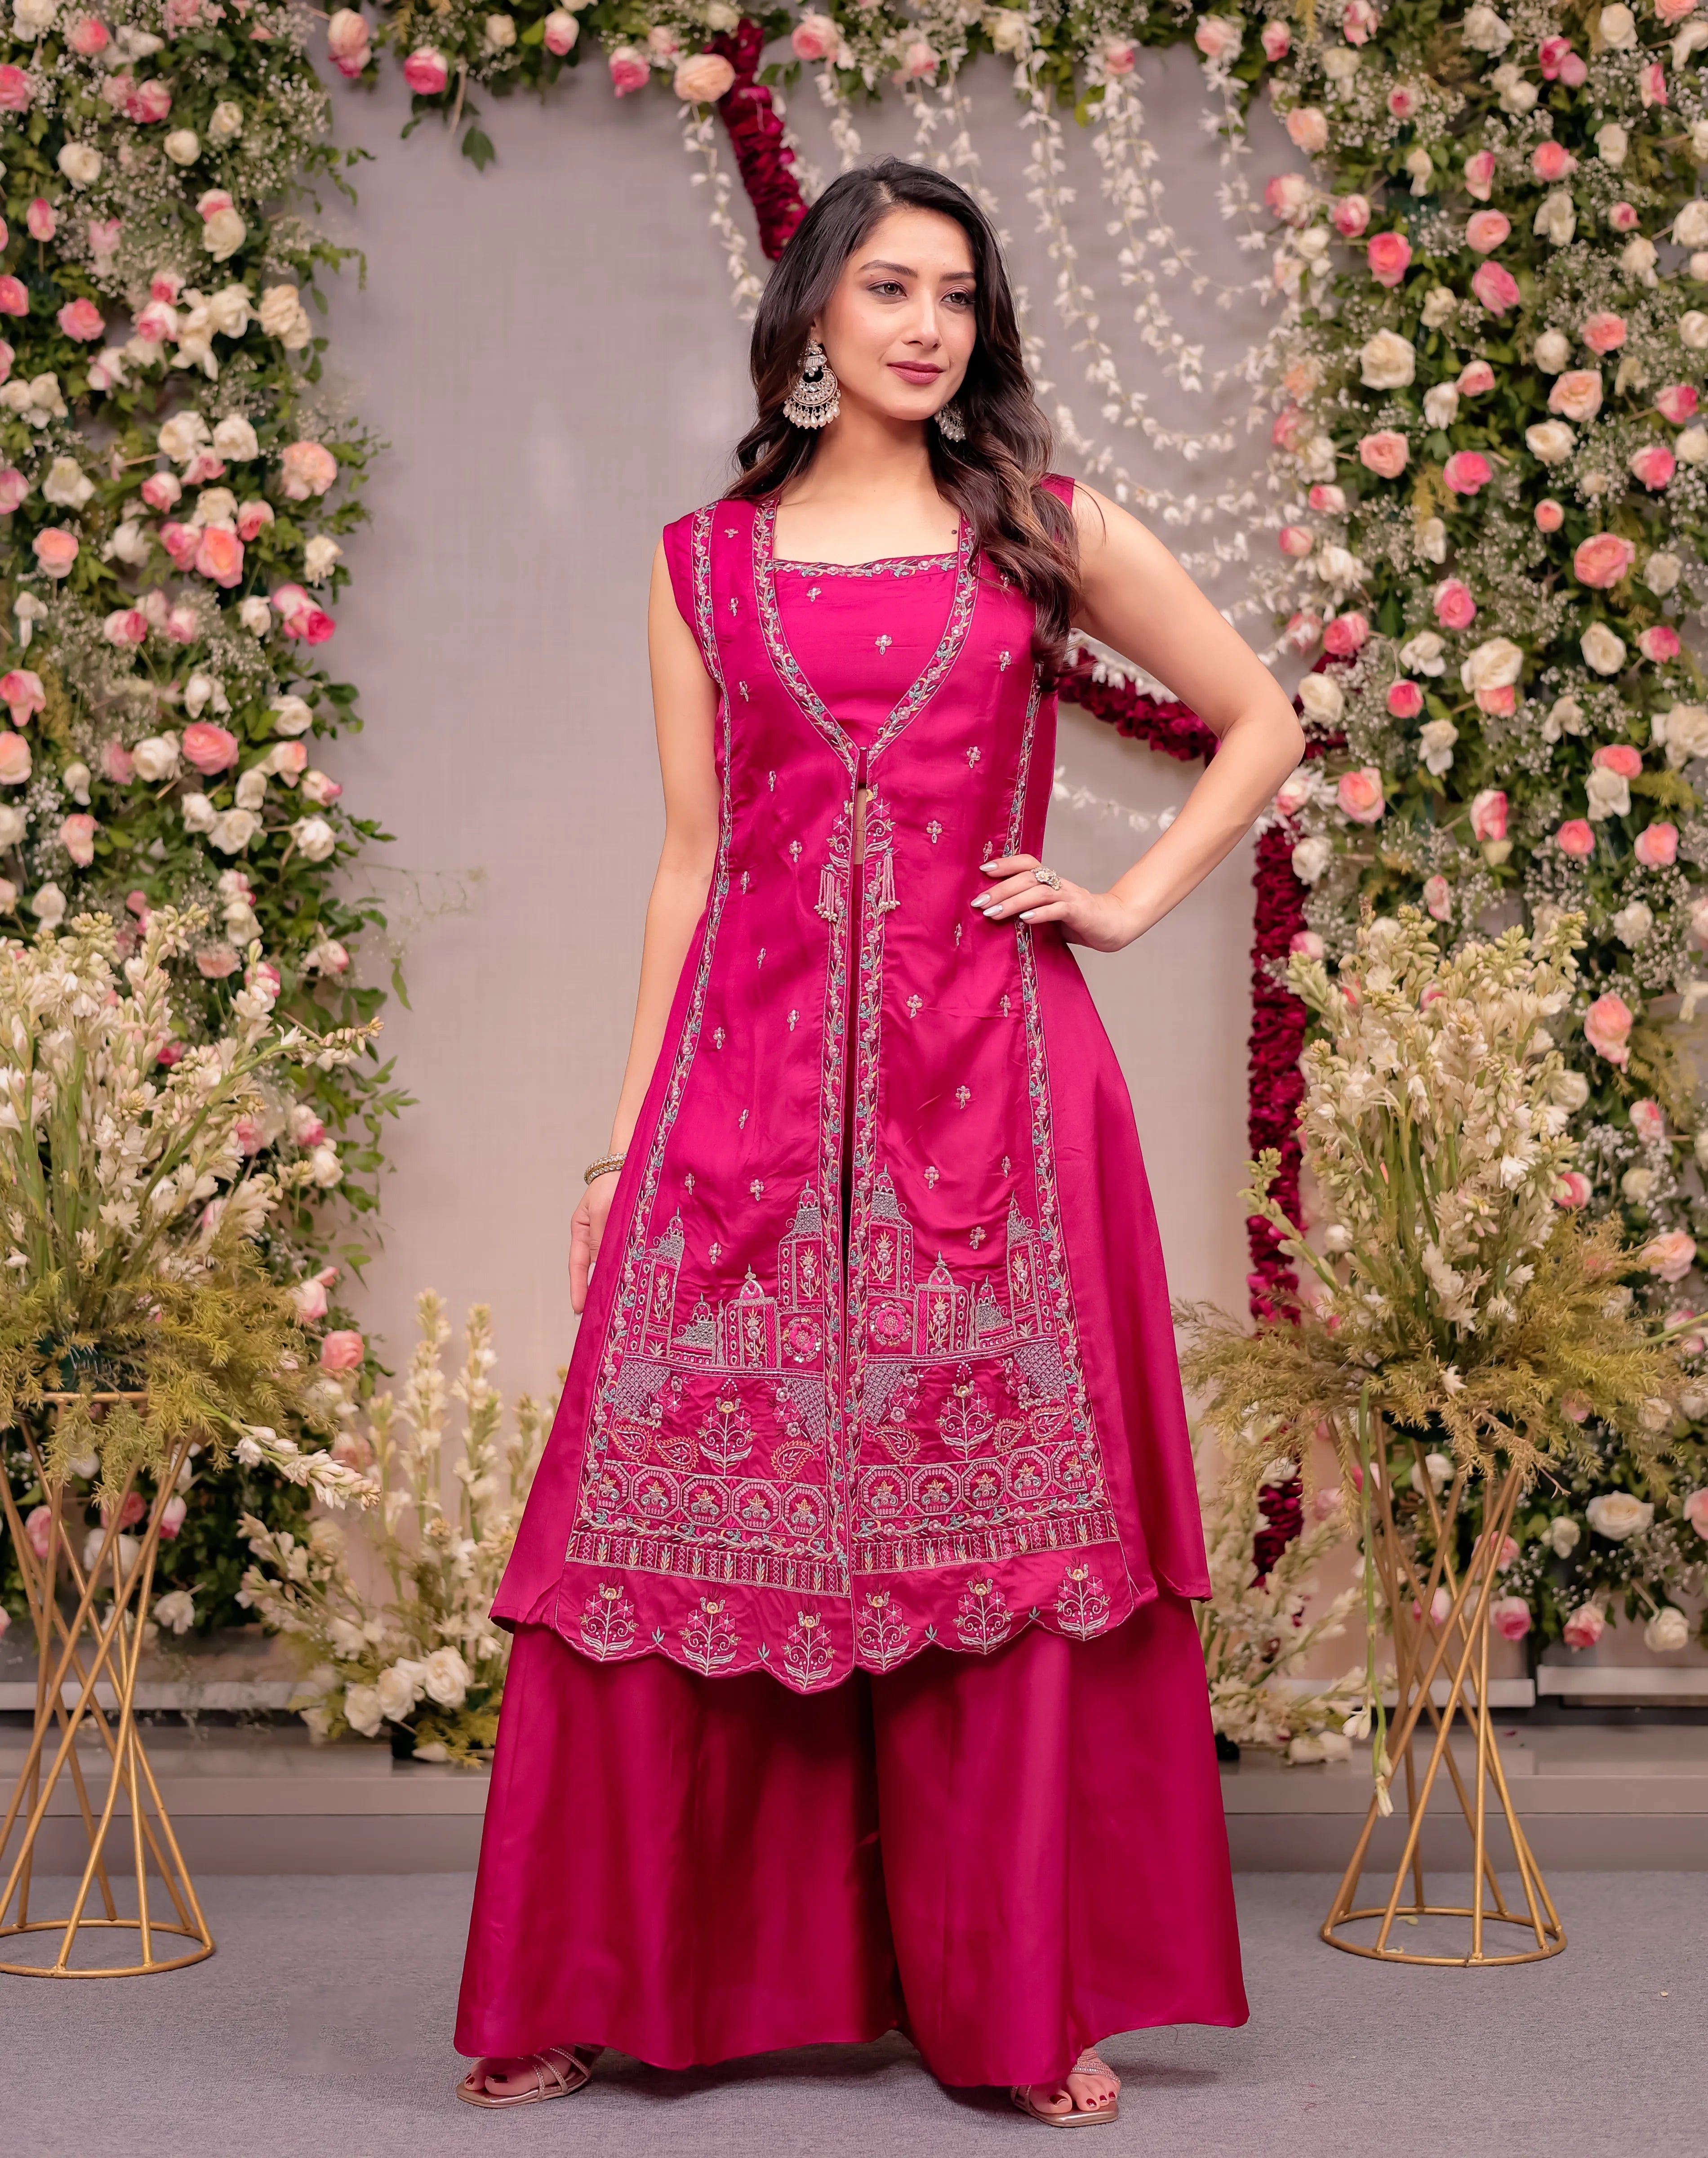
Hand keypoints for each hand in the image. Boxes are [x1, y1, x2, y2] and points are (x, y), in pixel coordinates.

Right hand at [569, 1174, 618, 1313]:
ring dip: (613, 1282)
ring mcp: (612, 1236)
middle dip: (595, 1292)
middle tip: (599, 1316)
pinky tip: (635, 1282)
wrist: (632, 1165)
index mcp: (582, 1231)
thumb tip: (599, 1263)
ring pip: (611, 1264)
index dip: (579, 1287)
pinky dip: (628, 1268)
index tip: (579, 1309)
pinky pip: (626, 1254)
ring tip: (618, 1306)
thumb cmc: (612, 1183)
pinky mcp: (629, 1234)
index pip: (579, 1265)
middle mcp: (596, 1237)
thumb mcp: (601, 1209)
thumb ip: (600, 1235)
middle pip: (594, 1269)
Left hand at [971, 855, 1142, 953]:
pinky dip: (1039, 914)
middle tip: (978, 902)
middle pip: (1027, 878)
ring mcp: (1070, 896)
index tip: (983, 870)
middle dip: (1000, 889)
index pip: (1027, 862)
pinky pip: (1058, 909)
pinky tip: (1023, 920)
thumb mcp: (1048, 913)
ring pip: (1038, 892)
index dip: (1006, 863)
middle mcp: (1059, 884)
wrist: (1113, 926)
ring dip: (1013, 902)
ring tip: (993, 913)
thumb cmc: (1077, 921)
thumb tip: (996, 915)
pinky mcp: (1079, 912)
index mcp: (1050, 881)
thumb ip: (1028, 910)